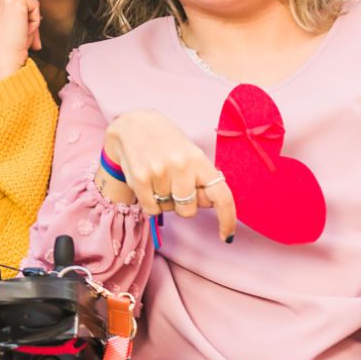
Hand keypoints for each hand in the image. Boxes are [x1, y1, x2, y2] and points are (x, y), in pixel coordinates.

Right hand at [0, 0, 40, 87]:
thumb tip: (12, 11)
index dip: (2, 17)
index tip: (1, 32)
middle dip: (13, 16)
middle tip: (9, 36)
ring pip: (21, 1)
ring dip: (23, 19)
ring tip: (14, 35)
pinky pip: (33, 5)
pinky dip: (34, 22)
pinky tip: (22, 33)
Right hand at [101, 109, 237, 237]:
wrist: (133, 123)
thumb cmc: (166, 142)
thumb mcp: (190, 154)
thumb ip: (201, 179)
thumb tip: (209, 204)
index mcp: (199, 160)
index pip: (221, 196)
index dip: (227, 220)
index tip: (226, 237)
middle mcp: (181, 166)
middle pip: (188, 210)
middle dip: (182, 204)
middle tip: (173, 185)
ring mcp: (159, 172)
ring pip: (167, 209)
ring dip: (163, 199)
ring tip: (157, 177)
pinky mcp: (140, 178)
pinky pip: (151, 209)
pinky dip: (149, 203)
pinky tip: (147, 184)